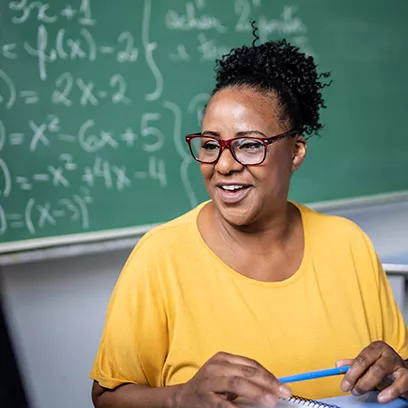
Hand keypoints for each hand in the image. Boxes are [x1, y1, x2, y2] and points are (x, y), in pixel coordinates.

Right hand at [172, 352, 291, 407]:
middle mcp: (216, 367)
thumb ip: (243, 377)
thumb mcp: (224, 376)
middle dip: (267, 382)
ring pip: (237, 383)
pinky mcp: (205, 399)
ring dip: (256, 391)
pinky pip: (224, 404)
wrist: (182, 399)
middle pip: (246, 372)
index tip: (283, 385)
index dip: (268, 375)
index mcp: (223, 359)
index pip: (251, 364)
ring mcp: (209, 382)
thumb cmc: (208, 387)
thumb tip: (271, 386)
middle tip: (283, 392)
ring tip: (271, 400)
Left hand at [336, 341, 407, 402]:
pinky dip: (389, 391)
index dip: (351, 372)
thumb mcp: (369, 365)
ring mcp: (397, 364)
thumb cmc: (384, 368)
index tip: (344, 385)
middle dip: (357, 378)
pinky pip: (399, 384)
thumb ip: (354, 365)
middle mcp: (386, 353)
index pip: (360, 359)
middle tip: (351, 390)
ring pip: (379, 371)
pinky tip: (382, 398)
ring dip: (367, 383)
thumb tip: (338, 365)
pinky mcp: (407, 376)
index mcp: (375, 348)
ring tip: (360, 392)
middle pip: (368, 364)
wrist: (404, 373)